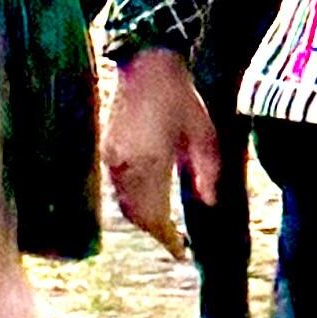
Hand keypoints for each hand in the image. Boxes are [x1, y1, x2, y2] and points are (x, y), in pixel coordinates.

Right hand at [105, 48, 220, 257]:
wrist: (146, 65)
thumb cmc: (180, 97)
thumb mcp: (203, 134)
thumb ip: (207, 172)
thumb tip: (209, 203)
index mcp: (150, 163)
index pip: (155, 216)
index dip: (167, 239)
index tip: (181, 252)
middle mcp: (125, 166)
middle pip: (136, 215)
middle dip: (155, 232)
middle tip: (174, 243)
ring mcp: (112, 158)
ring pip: (124, 205)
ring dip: (142, 220)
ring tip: (164, 227)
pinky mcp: (107, 150)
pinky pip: (117, 190)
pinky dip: (132, 203)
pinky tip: (147, 203)